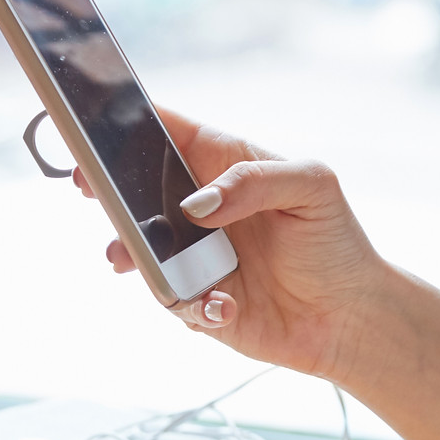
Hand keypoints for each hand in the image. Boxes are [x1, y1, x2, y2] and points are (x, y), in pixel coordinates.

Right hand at [75, 109, 387, 379]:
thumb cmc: (335, 241)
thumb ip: (252, 182)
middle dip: (106, 186)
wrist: (350, 317)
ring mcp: (191, 255)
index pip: (164, 131)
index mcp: (221, 165)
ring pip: (138, 247)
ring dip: (129, 251)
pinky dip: (190, 304)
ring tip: (126, 257)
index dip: (124, 121)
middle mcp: (197, 208)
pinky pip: (171, 299)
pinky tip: (222, 306)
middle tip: (89, 185)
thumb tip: (194, 206)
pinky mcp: (194, 299)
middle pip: (135, 188)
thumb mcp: (311, 188)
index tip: (94, 123)